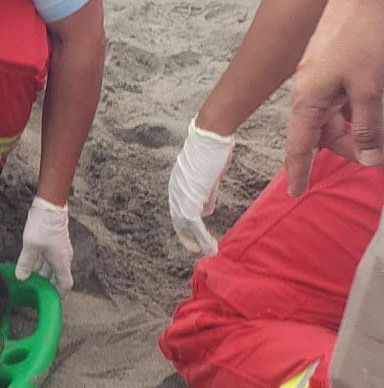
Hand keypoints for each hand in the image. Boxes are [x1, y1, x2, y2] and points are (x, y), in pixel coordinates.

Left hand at [15, 197, 72, 293]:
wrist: (50, 206)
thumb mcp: (31, 246)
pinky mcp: (54, 243)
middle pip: (57, 277)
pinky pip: (49, 259)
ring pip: (51, 268)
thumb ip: (26, 263)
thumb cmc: (43, 225)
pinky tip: (28, 265)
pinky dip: (40, 265)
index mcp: (61, 262)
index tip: (50, 301)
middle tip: (33, 293)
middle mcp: (63, 258)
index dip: (59, 295)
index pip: (65, 284)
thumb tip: (21, 278)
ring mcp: (60, 250)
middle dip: (46, 286)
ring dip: (41, 275)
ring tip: (28, 281)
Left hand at [167, 117, 234, 254]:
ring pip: (185, 224)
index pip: (178, 210)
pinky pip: (194, 223)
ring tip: (205, 251)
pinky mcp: (191, 196)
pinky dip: (202, 237)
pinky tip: (210, 247)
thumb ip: (206, 194)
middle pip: (178, 220)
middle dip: (186, 235)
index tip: (192, 236)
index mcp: (178, 184)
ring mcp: (181, 194)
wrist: (211, 136)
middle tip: (194, 248)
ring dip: (196, 240)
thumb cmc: (212, 151)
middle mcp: (175, 190)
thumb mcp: (209, 176)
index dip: (184, 224)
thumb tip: (206, 211)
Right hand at [285, 0, 383, 194]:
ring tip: (380, 132)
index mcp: (308, 98)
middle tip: (379, 156)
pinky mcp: (336, 64)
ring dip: (359, 127)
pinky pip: (345, 96)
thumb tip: (370, 159)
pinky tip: (375, 103)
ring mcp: (323, 75)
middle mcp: (310, 89)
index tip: (296, 192)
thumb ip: (369, 127)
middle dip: (350, 148)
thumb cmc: (362, 34)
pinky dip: (360, 108)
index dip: (300, 171)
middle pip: (323, 133)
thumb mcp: (371, 89)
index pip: (299, 146)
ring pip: (337, 115)